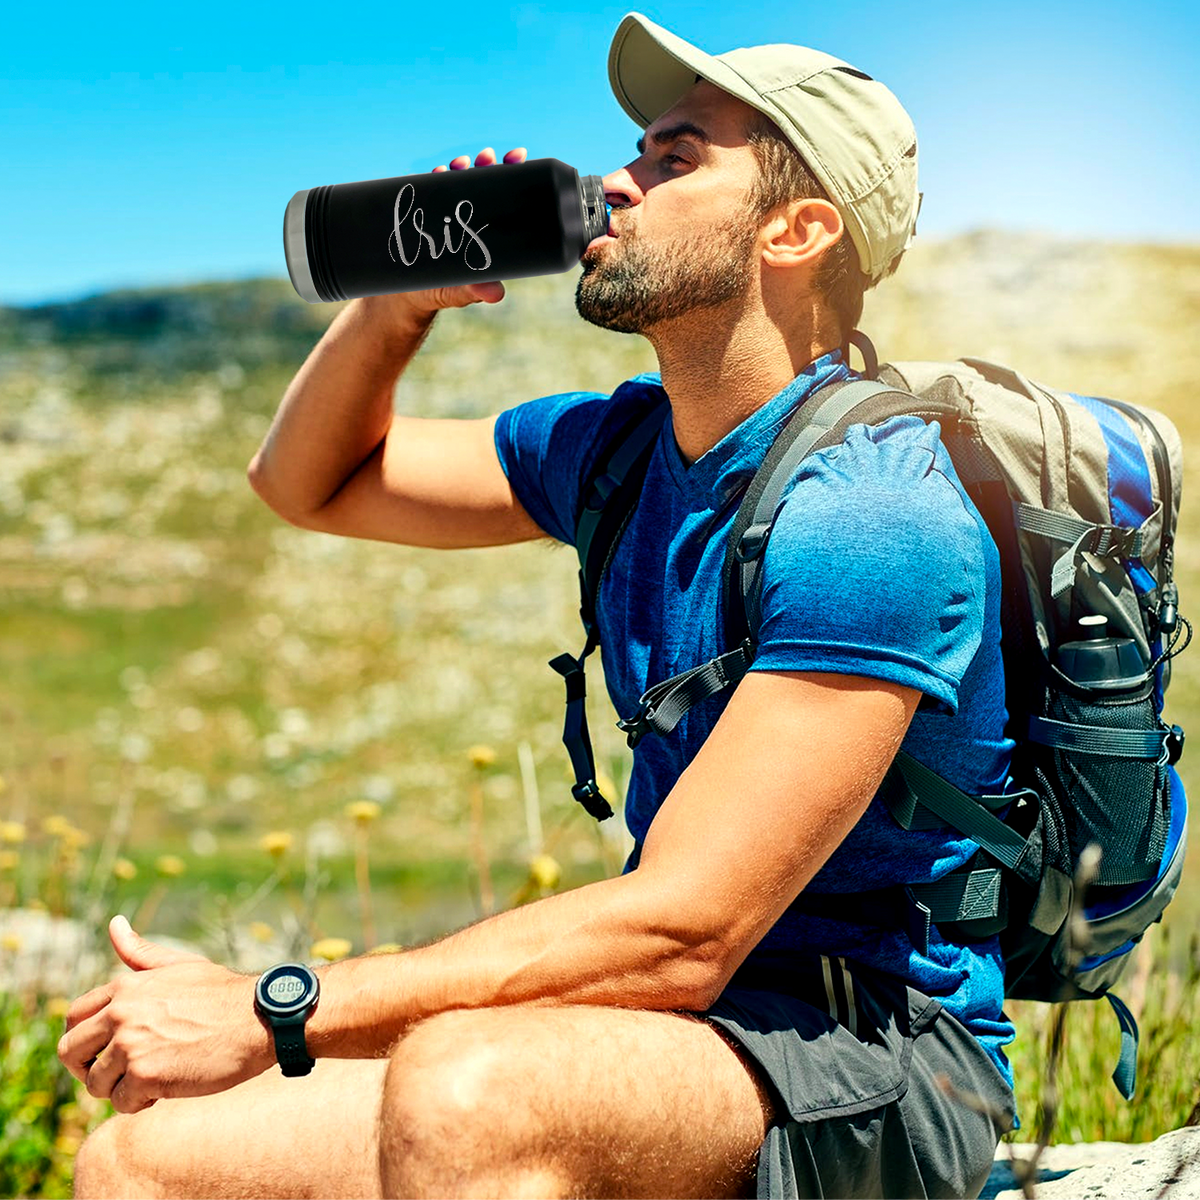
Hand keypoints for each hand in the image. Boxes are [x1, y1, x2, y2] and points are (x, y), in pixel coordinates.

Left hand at [56, 916, 273, 1113]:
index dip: (83, 1039)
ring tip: (152, 1079)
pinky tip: (165, 1089)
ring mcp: (130, 1043)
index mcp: (125, 986)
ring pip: (94, 1082)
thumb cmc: (222, 993)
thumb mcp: (180, 966)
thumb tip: (114, 923)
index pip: (73, 1017)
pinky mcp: (145, 1074)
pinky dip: (140, 1103)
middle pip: (70, 1051)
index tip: (105, 1050)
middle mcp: (121, 1012)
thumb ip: (141, 952)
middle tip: (119, 1073)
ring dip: (119, 1088)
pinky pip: (121, 1102)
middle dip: (88, 1068)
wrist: (260, 1018)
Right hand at [367, 145, 527, 321]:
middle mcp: (468, 218)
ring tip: (462, 162)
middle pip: (481, 184)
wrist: (406, 293)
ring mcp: (446, 213)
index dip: (511, 177)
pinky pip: (430, 189)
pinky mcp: (425, 212)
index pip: (503, 199)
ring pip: (457, 182)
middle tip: (487, 158)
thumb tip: (496, 294)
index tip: (516, 158)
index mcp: (486, 232)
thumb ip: (476, 291)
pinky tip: (438, 171)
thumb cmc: (441, 292)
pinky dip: (435, 177)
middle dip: (486, 165)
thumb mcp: (459, 293)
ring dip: (460, 167)